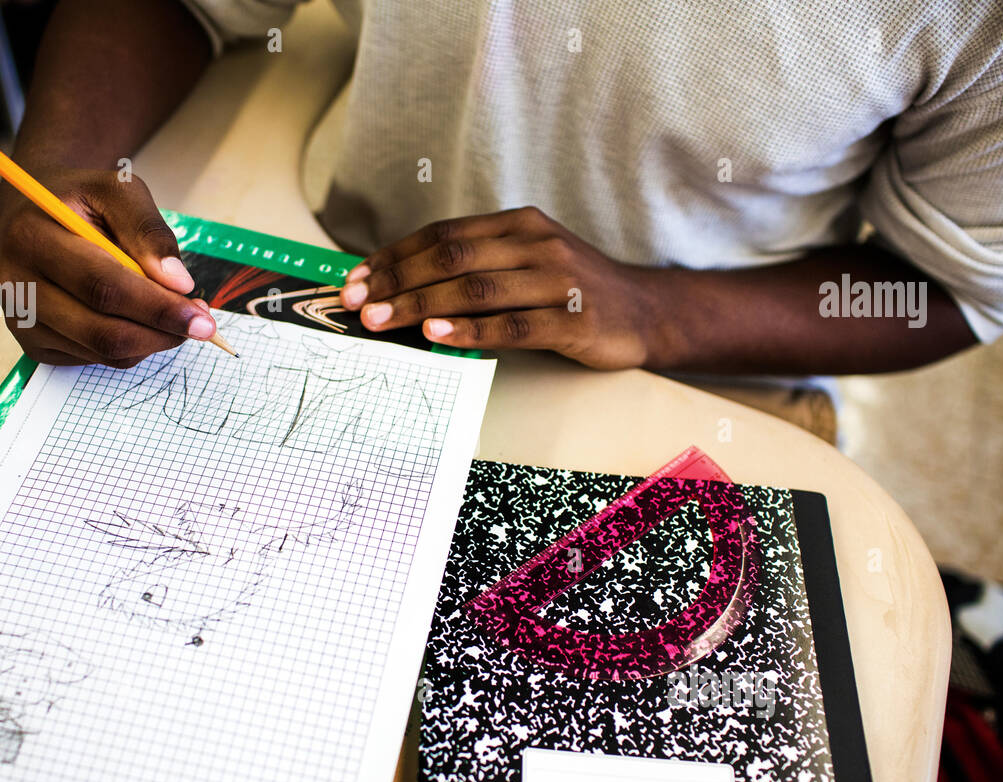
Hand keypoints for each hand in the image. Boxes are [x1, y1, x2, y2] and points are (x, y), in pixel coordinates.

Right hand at [0, 167, 216, 367]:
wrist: (32, 214)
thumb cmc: (80, 200)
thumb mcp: (116, 189)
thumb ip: (148, 229)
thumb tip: (178, 283)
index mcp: (31, 239)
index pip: (103, 287)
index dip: (158, 307)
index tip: (202, 317)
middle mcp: (16, 286)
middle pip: (102, 331)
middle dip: (162, 333)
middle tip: (202, 324)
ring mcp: (21, 321)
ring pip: (103, 352)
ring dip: (152, 341)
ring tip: (176, 316)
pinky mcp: (34, 345)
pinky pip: (95, 360)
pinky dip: (131, 346)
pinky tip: (140, 319)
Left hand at [339, 206, 654, 368]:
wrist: (645, 312)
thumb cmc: (572, 292)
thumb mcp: (527, 263)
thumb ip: (477, 267)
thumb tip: (404, 286)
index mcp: (519, 224)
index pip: (442, 234)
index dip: (395, 255)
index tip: (357, 278)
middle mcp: (536, 243)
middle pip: (451, 256)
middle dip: (396, 280)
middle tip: (357, 303)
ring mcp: (556, 280)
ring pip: (474, 288)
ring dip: (419, 305)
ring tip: (381, 320)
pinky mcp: (572, 319)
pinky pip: (510, 324)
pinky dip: (468, 330)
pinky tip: (435, 336)